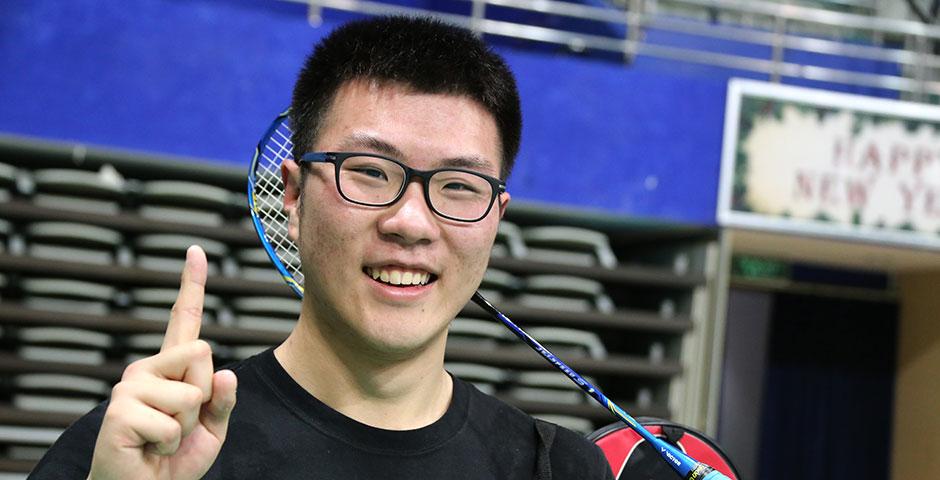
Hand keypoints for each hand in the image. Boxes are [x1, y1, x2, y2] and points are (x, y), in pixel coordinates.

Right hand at [88, 246, 236, 479]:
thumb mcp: (211, 429)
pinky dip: (169, 444)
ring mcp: (129, 387)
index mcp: (170, 368)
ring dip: (187, 425)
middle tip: (180, 425)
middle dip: (205, 395)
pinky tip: (149, 448)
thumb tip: (225, 372)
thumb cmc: (173, 459)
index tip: (195, 250)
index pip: (183, 319)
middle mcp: (146, 369)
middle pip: (203, 354)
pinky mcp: (119, 411)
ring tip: (162, 438)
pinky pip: (172, 422)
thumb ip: (223, 400)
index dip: (190, 284)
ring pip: (191, 392)